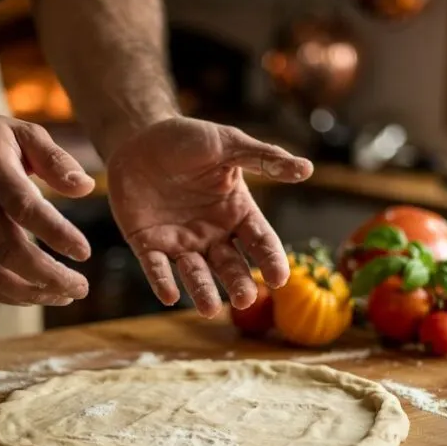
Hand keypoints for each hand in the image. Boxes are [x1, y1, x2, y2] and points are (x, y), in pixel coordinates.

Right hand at [0, 112, 93, 305]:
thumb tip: (87, 188)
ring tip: (64, 294)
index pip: (23, 208)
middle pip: (7, 249)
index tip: (84, 252)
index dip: (56, 233)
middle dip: (48, 275)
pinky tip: (36, 294)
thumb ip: (56, 160)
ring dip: (31, 292)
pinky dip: (8, 295)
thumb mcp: (25, 133)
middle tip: (82, 287)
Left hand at [106, 117, 313, 317]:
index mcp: (237, 212)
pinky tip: (170, 295)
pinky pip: (157, 267)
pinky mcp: (148, 244)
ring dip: (203, 292)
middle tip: (245, 299)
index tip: (280, 278)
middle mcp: (212, 233)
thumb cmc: (188, 139)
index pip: (261, 241)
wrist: (139, 136)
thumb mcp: (227, 144)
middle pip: (231, 265)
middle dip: (239, 283)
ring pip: (196, 273)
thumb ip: (263, 158)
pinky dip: (163, 282)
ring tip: (209, 309)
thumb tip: (307, 169)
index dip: (271, 259)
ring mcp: (181, 241)